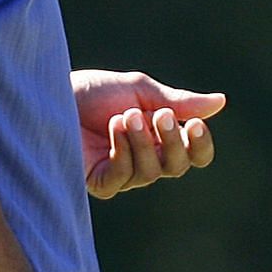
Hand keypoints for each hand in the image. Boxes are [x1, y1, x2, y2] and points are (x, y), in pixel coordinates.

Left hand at [72, 69, 224, 199]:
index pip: (193, 154)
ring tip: (126, 115)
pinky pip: (122, 177)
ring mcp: (122, 173)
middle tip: (161, 115)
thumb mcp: (139, 91)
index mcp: (159, 137)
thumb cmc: (93, 91)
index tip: (194, 124)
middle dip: (172, 141)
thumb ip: (177, 101)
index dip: (199, 145)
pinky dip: (123, 152)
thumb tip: (220, 102)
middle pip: (177, 167)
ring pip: (151, 172)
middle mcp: (144, 159)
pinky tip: (114, 128)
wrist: (50, 92)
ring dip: (142, 142)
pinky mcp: (98, 181)